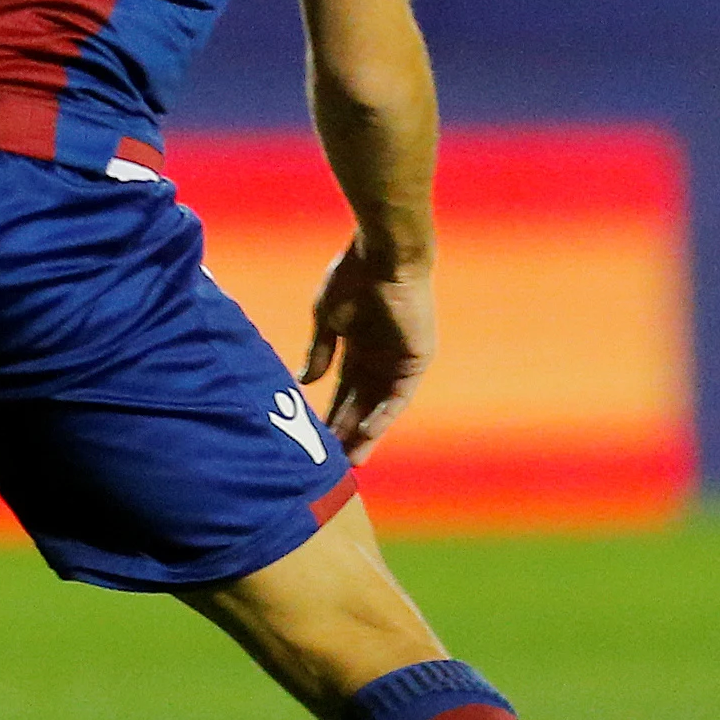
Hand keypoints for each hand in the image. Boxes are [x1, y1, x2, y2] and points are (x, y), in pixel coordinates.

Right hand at [302, 237, 435, 462]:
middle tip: (333, 462)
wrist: (383, 256)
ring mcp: (398, 361)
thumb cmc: (352, 278)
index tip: (317, 438)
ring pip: (380, 406)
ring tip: (351, 460)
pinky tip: (368, 433)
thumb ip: (319, 351)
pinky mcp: (415, 360)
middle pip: (361, 404)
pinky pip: (398, 395)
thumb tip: (304, 381)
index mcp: (357, 347)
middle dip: (347, 432)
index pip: (343, 390)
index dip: (331, 414)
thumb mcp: (327, 318)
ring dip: (366, 432)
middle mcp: (379, 358)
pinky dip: (383, 414)